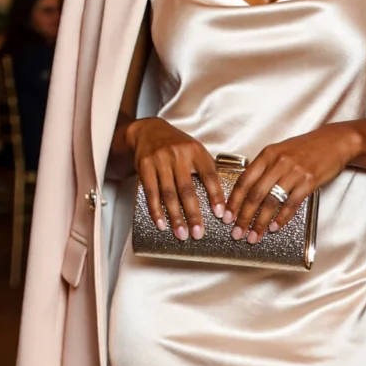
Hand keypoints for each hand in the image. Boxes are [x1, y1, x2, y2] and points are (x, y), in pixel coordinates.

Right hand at [128, 117, 223, 240]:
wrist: (149, 130)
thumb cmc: (176, 145)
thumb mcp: (194, 150)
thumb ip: (205, 170)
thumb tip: (220, 199)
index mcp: (195, 151)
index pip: (209, 176)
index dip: (215, 196)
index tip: (220, 214)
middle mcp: (178, 154)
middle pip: (188, 189)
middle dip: (194, 214)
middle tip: (199, 233)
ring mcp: (160, 160)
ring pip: (169, 194)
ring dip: (175, 217)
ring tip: (182, 234)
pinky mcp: (145, 167)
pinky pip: (151, 193)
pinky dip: (156, 210)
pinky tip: (161, 224)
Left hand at [222, 125, 360, 243]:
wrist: (335, 142)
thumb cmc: (307, 148)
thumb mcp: (280, 151)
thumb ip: (265, 167)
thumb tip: (248, 190)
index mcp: (267, 154)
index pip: (244, 180)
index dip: (233, 201)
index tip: (226, 216)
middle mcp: (278, 162)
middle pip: (255, 194)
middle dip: (243, 217)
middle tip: (237, 232)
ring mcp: (294, 172)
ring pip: (271, 201)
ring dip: (260, 222)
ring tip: (254, 235)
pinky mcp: (309, 181)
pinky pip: (291, 203)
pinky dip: (281, 218)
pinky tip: (274, 227)